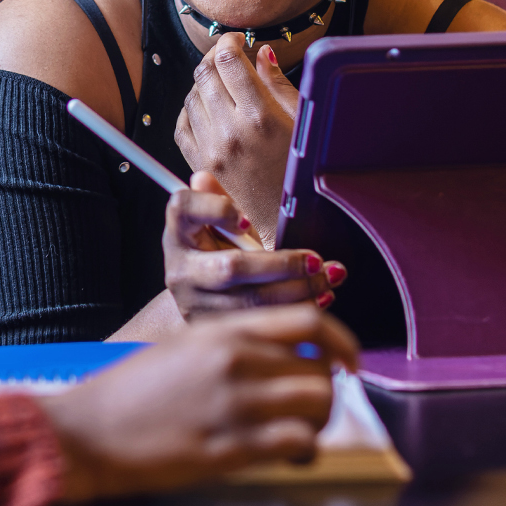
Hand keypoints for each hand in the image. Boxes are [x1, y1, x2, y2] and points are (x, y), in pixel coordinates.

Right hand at [41, 305, 357, 503]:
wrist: (89, 430)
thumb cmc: (129, 391)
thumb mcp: (180, 347)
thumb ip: (231, 345)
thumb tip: (284, 355)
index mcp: (221, 330)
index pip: (308, 321)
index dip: (342, 341)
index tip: (349, 361)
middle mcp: (234, 361)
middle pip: (319, 368)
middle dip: (327, 391)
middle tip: (313, 408)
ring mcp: (234, 404)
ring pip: (318, 404)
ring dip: (320, 422)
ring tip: (301, 434)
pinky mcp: (231, 448)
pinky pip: (299, 442)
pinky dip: (306, 451)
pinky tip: (290, 456)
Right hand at [162, 172, 345, 318]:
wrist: (199, 299)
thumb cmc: (214, 253)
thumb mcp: (216, 226)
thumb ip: (217, 203)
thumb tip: (204, 177)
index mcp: (178, 232)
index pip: (184, 208)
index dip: (216, 210)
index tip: (247, 219)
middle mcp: (180, 269)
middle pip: (231, 267)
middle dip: (282, 264)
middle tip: (317, 261)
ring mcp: (194, 303)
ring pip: (251, 300)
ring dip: (298, 290)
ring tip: (328, 279)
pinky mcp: (216, 328)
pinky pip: (262, 321)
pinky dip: (295, 311)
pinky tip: (319, 301)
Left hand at [175, 35, 298, 240]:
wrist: (286, 221)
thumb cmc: (302, 170)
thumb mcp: (301, 122)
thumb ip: (278, 85)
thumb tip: (262, 53)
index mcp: (261, 116)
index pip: (230, 61)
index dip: (229, 42)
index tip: (236, 41)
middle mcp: (231, 130)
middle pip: (205, 74)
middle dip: (215, 58)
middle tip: (227, 57)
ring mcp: (212, 148)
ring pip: (191, 96)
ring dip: (203, 83)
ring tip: (220, 83)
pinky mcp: (200, 164)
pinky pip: (182, 125)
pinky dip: (189, 110)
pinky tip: (204, 107)